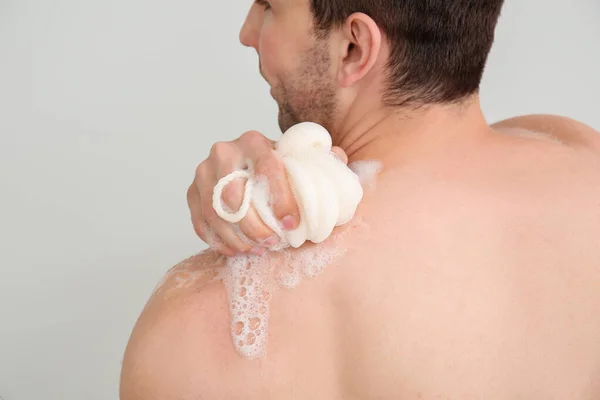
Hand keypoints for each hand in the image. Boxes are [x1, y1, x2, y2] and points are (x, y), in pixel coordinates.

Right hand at [187, 130, 348, 256]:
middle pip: (233, 193)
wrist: (250, 162)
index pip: (266, 168)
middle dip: (254, 225)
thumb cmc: (281, 166)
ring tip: (258, 251)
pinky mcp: (192, 192)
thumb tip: (338, 159)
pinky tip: (238, 250)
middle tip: (273, 244)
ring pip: (214, 211)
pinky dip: (218, 241)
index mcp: (253, 140)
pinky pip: (200, 222)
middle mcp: (223, 151)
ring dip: (237, 237)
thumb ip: (322, 160)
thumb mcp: (303, 159)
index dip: (280, 198)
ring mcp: (203, 172)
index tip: (292, 224)